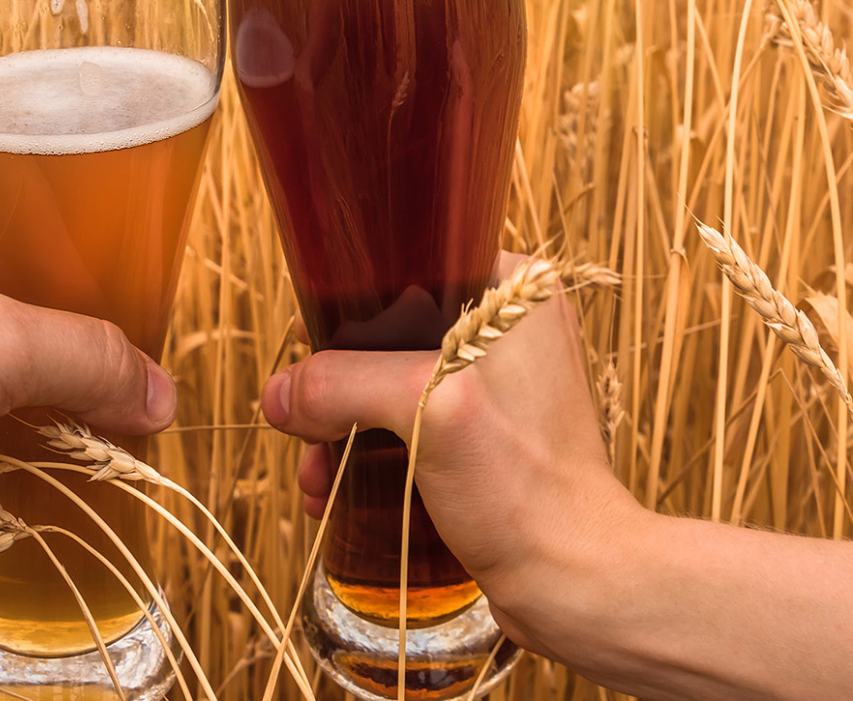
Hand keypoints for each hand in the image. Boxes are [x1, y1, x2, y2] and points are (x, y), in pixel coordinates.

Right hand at [257, 254, 647, 659]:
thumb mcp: (425, 408)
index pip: (409, 270)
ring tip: (312, 474)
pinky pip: (411, 427)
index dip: (347, 303)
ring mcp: (501, 389)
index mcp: (516, 294)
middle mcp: (511, 333)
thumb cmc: (523, 486)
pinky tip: (333, 490)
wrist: (576, 583)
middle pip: (391, 333)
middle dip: (337, 382)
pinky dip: (370, 452)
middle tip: (299, 420)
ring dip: (344, 425)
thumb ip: (341, 384)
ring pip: (394, 385)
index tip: (303, 341)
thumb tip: (277, 396)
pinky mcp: (490, 441)